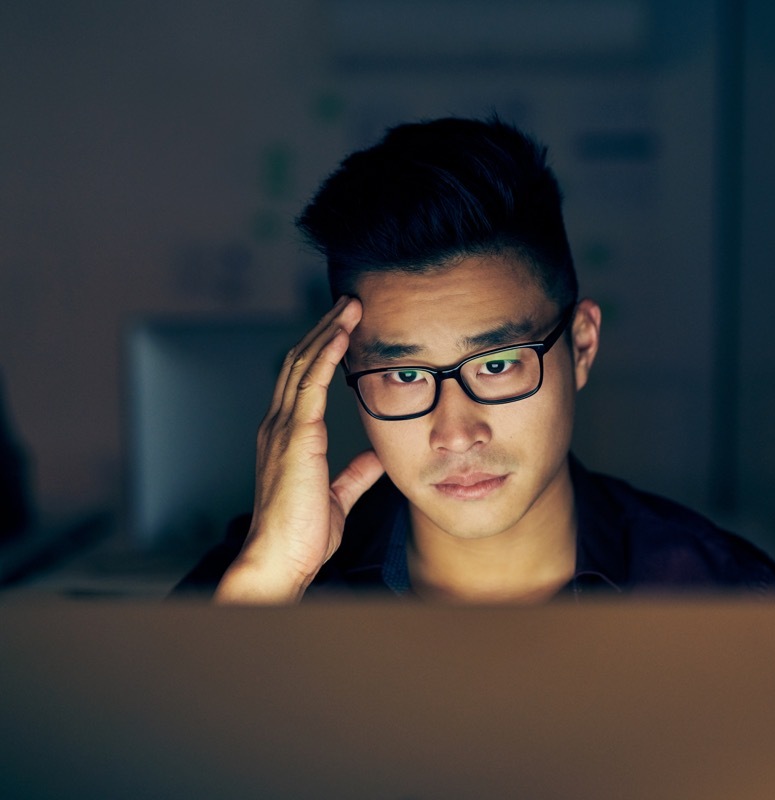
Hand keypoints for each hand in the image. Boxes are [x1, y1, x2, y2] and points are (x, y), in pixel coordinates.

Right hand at [215, 296, 384, 603]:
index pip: (303, 382)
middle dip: (324, 330)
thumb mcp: (335, 498)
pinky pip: (310, 384)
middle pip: (300, 363)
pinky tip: (342, 334)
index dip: (321, 352)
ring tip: (350, 306)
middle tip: (348, 303)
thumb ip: (354, 475)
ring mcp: (283, 428)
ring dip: (328, 331)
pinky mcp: (295, 437)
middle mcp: (279, 426)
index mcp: (287, 438)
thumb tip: (374, 458)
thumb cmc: (301, 536)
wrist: (280, 559)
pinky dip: (326, 355)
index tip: (343, 328)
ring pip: (304, 364)